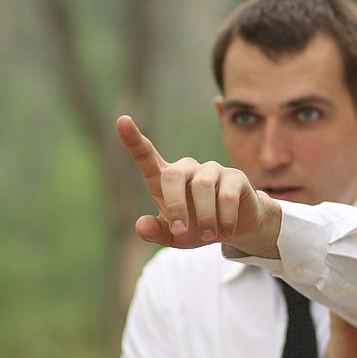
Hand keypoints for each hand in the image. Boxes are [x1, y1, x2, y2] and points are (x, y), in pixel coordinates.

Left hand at [116, 115, 280, 256]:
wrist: (233, 229)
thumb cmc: (196, 228)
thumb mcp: (173, 236)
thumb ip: (156, 231)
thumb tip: (141, 225)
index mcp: (165, 179)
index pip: (146, 155)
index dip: (133, 139)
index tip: (122, 121)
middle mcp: (187, 169)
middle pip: (173, 175)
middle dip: (175, 206)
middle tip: (179, 231)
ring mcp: (211, 170)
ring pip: (202, 186)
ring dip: (204, 216)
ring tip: (208, 237)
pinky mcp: (234, 176)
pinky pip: (226, 195)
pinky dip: (224, 218)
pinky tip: (226, 232)